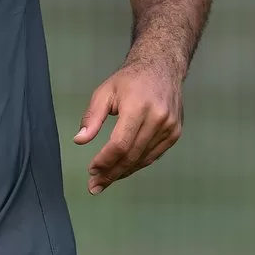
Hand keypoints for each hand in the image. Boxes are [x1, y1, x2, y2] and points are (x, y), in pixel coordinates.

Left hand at [73, 62, 182, 194]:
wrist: (161, 68)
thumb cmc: (129, 80)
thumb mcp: (104, 92)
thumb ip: (92, 117)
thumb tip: (79, 140)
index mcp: (137, 107)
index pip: (120, 144)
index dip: (105, 160)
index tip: (91, 170)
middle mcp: (157, 120)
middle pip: (132, 155)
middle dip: (111, 173)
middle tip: (95, 186)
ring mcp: (169, 128)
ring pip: (143, 159)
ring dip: (123, 172)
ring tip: (105, 181)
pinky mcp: (175, 133)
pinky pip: (154, 155)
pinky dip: (137, 164)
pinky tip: (123, 170)